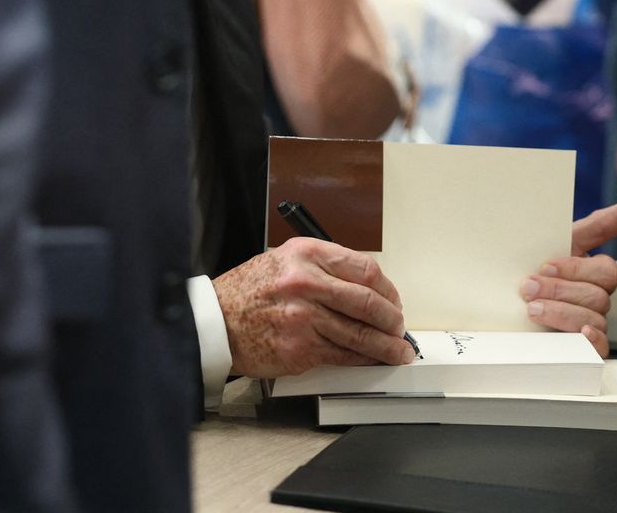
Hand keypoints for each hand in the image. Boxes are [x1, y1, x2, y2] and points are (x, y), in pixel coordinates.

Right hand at [212, 236, 414, 377]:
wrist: (217, 321)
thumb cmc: (250, 291)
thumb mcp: (286, 261)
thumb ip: (325, 268)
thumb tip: (365, 288)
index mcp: (307, 255)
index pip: (365, 269)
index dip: (388, 288)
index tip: (394, 299)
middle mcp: (307, 283)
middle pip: (368, 302)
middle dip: (392, 319)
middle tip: (399, 327)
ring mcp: (304, 318)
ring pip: (360, 334)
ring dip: (386, 346)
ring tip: (397, 350)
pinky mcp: (300, 349)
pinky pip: (343, 356)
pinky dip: (363, 361)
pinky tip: (371, 362)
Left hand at [521, 198, 616, 356]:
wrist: (502, 300)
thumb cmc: (533, 267)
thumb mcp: (556, 242)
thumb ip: (595, 226)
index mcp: (593, 274)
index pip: (606, 271)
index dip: (576, 269)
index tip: (544, 265)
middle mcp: (596, 300)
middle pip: (598, 297)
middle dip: (560, 291)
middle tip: (529, 288)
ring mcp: (591, 325)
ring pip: (594, 320)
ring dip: (560, 312)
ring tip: (531, 309)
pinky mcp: (582, 349)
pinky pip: (601, 350)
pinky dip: (591, 341)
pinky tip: (579, 334)